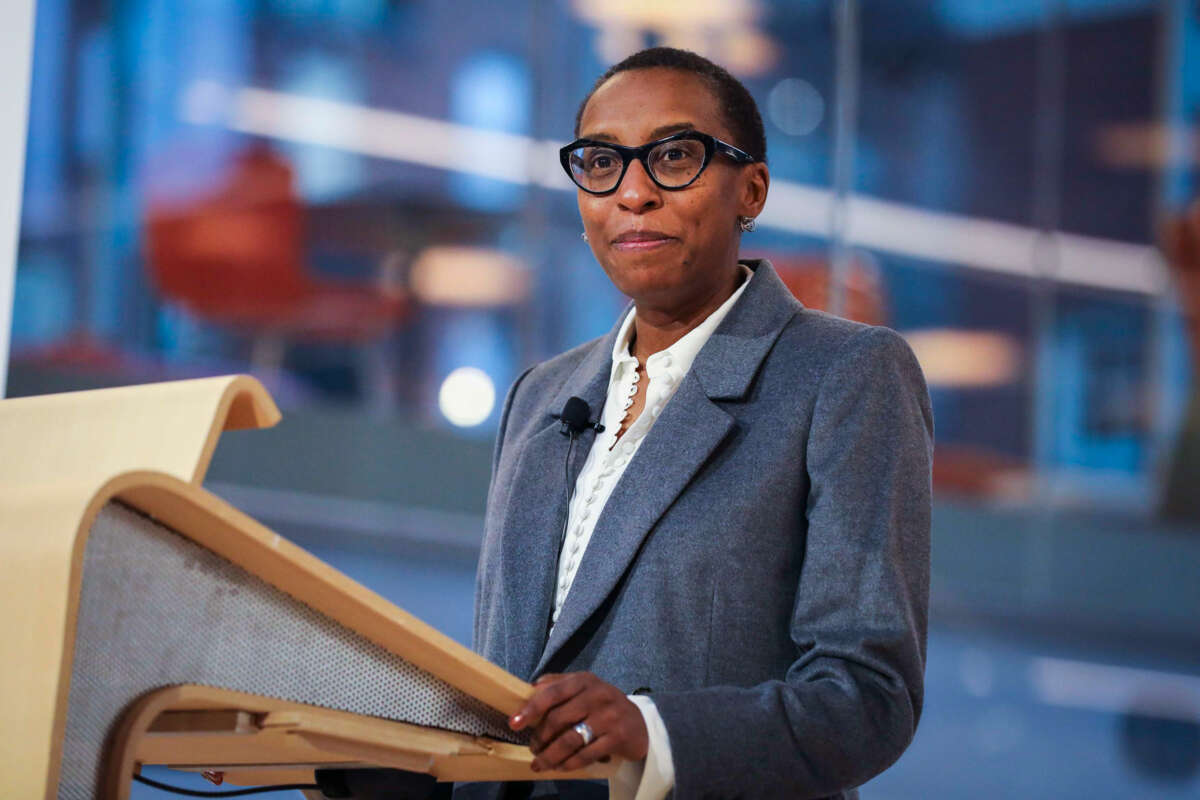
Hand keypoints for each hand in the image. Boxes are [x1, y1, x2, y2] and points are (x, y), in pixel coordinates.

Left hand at [508, 671, 648, 772]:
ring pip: (570, 739)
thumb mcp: (583, 688)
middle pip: (558, 718)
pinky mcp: (618, 738)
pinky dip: (568, 763)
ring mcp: (609, 717)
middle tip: (533, 749)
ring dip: (550, 755)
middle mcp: (597, 695)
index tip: (514, 723)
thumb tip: (530, 687)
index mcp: (584, 680)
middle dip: (540, 738)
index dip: (531, 708)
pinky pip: (586, 754)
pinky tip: (560, 767)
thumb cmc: (603, 705)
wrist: (640, 724)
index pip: (553, 692)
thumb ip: (558, 684)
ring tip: (540, 764)